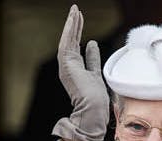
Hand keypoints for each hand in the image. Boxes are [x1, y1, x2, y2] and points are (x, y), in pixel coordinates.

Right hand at [52, 4, 108, 140]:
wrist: (93, 110)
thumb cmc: (95, 98)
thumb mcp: (96, 72)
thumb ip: (93, 58)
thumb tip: (92, 43)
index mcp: (74, 68)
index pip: (75, 45)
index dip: (78, 32)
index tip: (80, 20)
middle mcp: (68, 66)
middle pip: (70, 40)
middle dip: (74, 24)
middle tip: (76, 10)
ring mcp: (66, 65)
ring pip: (67, 39)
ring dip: (71, 24)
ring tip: (74, 10)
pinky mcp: (66, 64)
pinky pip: (67, 42)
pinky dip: (70, 30)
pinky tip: (73, 19)